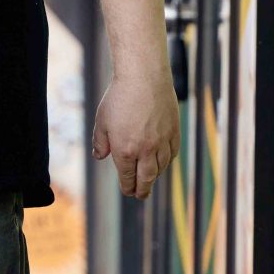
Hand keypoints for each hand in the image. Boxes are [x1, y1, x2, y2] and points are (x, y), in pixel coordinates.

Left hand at [92, 71, 180, 199]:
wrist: (144, 78)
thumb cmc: (119, 97)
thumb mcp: (102, 121)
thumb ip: (100, 142)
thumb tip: (100, 157)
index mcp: (125, 150)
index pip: (127, 176)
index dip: (127, 187)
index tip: (128, 192)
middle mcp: (145, 150)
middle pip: (146, 178)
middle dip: (143, 190)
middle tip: (141, 196)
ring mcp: (162, 141)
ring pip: (161, 167)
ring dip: (154, 175)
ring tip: (150, 179)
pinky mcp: (174, 131)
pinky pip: (172, 153)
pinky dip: (167, 160)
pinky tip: (163, 161)